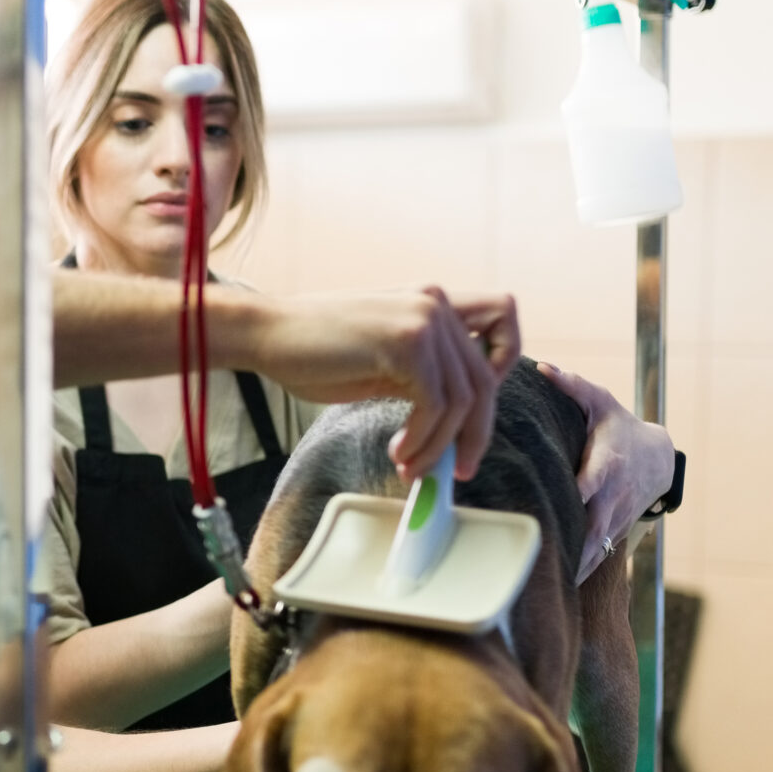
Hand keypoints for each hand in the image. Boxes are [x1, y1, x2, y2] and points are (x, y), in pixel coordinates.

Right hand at [250, 287, 519, 480]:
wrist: (268, 334)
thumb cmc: (314, 352)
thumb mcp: (383, 359)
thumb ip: (423, 375)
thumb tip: (451, 427)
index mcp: (434, 301)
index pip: (503, 319)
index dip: (504, 363)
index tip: (475, 408)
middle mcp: (436, 304)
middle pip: (485, 378)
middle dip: (475, 433)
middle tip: (457, 469)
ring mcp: (424, 320)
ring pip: (461, 400)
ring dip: (438, 445)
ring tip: (410, 467)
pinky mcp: (407, 344)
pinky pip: (434, 405)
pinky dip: (420, 439)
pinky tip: (397, 451)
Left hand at [537, 361, 676, 581]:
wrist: (657, 458)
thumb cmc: (618, 425)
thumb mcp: (600, 401)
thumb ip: (573, 385)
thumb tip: (543, 366)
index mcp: (608, 461)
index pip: (596, 475)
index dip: (586, 486)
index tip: (572, 496)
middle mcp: (612, 493)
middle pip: (594, 521)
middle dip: (573, 543)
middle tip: (543, 562)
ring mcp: (614, 516)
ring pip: (595, 547)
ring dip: (574, 568)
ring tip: (546, 592)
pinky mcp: (612, 531)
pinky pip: (594, 556)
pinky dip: (578, 574)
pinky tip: (555, 596)